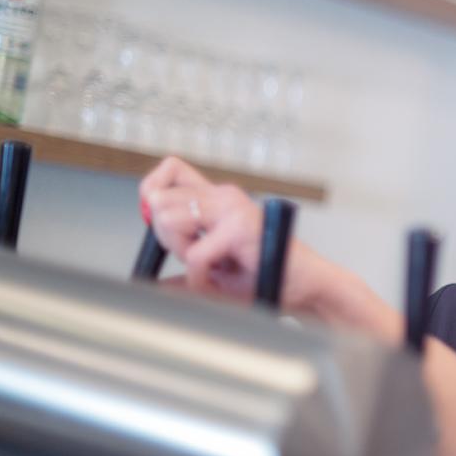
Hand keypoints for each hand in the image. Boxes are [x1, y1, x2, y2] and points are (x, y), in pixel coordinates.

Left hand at [140, 157, 265, 299]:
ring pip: (168, 220)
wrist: (304, 284)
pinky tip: (217, 282)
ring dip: (181, 254)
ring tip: (206, 268)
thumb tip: (154, 279)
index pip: (171, 170)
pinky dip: (199, 279)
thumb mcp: (216, 261)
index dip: (151, 190)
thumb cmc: (265, 273)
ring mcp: (232, 209)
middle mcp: (225, 196)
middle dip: (163, 235)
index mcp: (219, 198)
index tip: (155, 219)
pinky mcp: (239, 228)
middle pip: (159, 198)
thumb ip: (187, 257)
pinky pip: (194, 255)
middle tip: (189, 256)